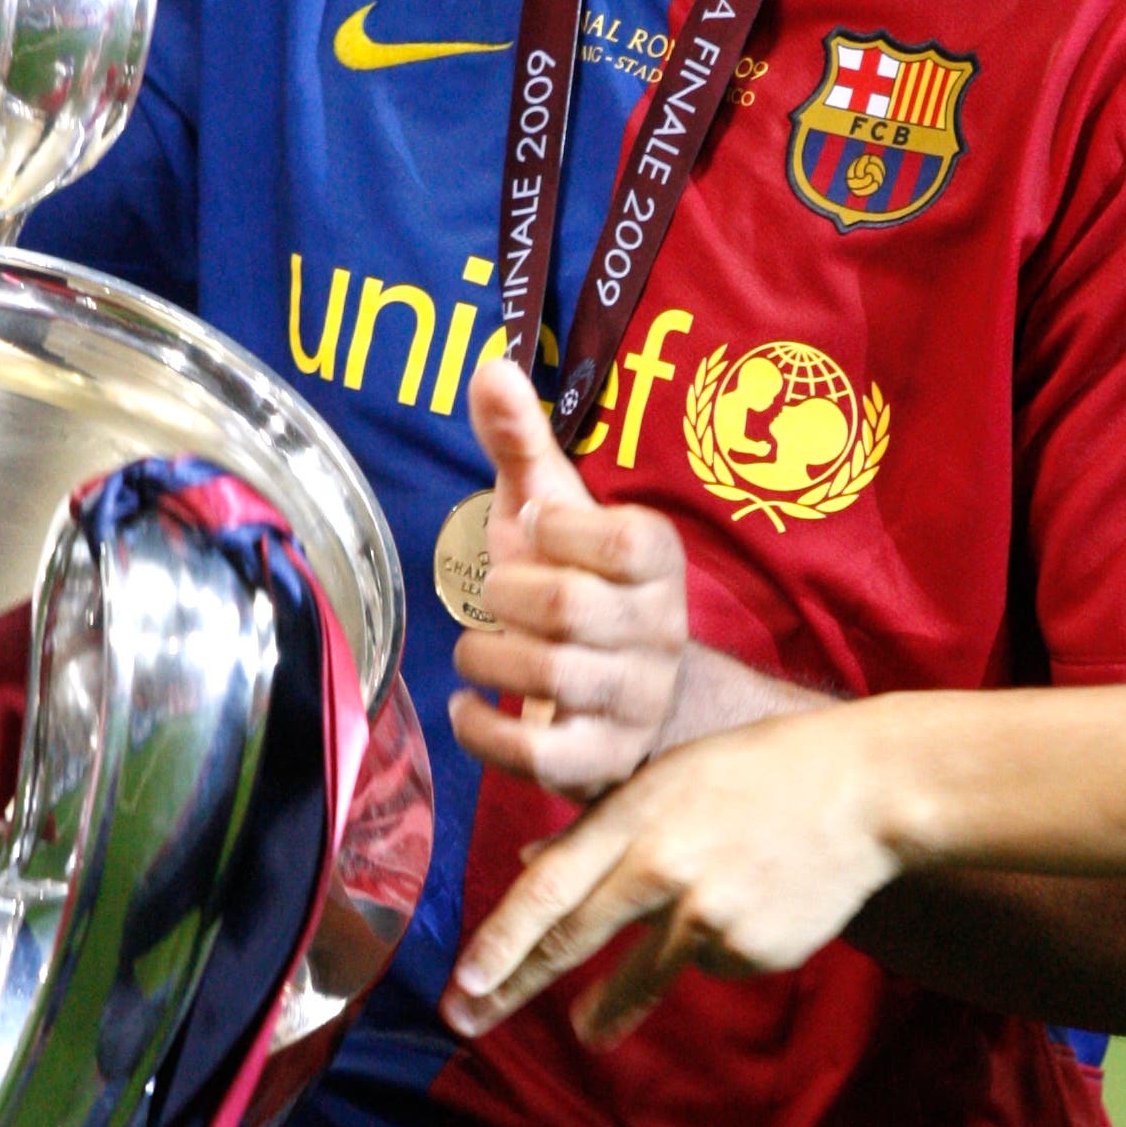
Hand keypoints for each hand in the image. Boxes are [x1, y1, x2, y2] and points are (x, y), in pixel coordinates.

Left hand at [442, 704, 898, 1045]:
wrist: (867, 790)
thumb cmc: (761, 772)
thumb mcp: (671, 776)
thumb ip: (600, 825)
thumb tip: (529, 866)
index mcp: (636, 813)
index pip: (549, 888)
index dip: (500, 940)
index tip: (463, 982)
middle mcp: (662, 865)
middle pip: (572, 939)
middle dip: (513, 986)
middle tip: (468, 1022)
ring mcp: (709, 913)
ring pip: (639, 974)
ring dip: (605, 1010)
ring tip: (587, 1032)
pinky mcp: (751, 948)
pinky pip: (712, 962)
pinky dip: (715, 947)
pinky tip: (750, 907)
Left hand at [447, 355, 688, 799]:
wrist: (631, 699)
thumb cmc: (579, 587)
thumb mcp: (551, 510)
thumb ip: (522, 441)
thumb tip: (489, 363)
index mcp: (658, 561)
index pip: (622, 538)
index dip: (560, 531)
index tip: (536, 528)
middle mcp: (659, 632)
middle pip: (568, 607)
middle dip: (507, 596)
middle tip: (498, 596)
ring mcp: (635, 702)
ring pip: (548, 675)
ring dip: (486, 655)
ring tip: (481, 646)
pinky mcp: (601, 763)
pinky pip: (536, 754)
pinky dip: (480, 728)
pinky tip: (466, 703)